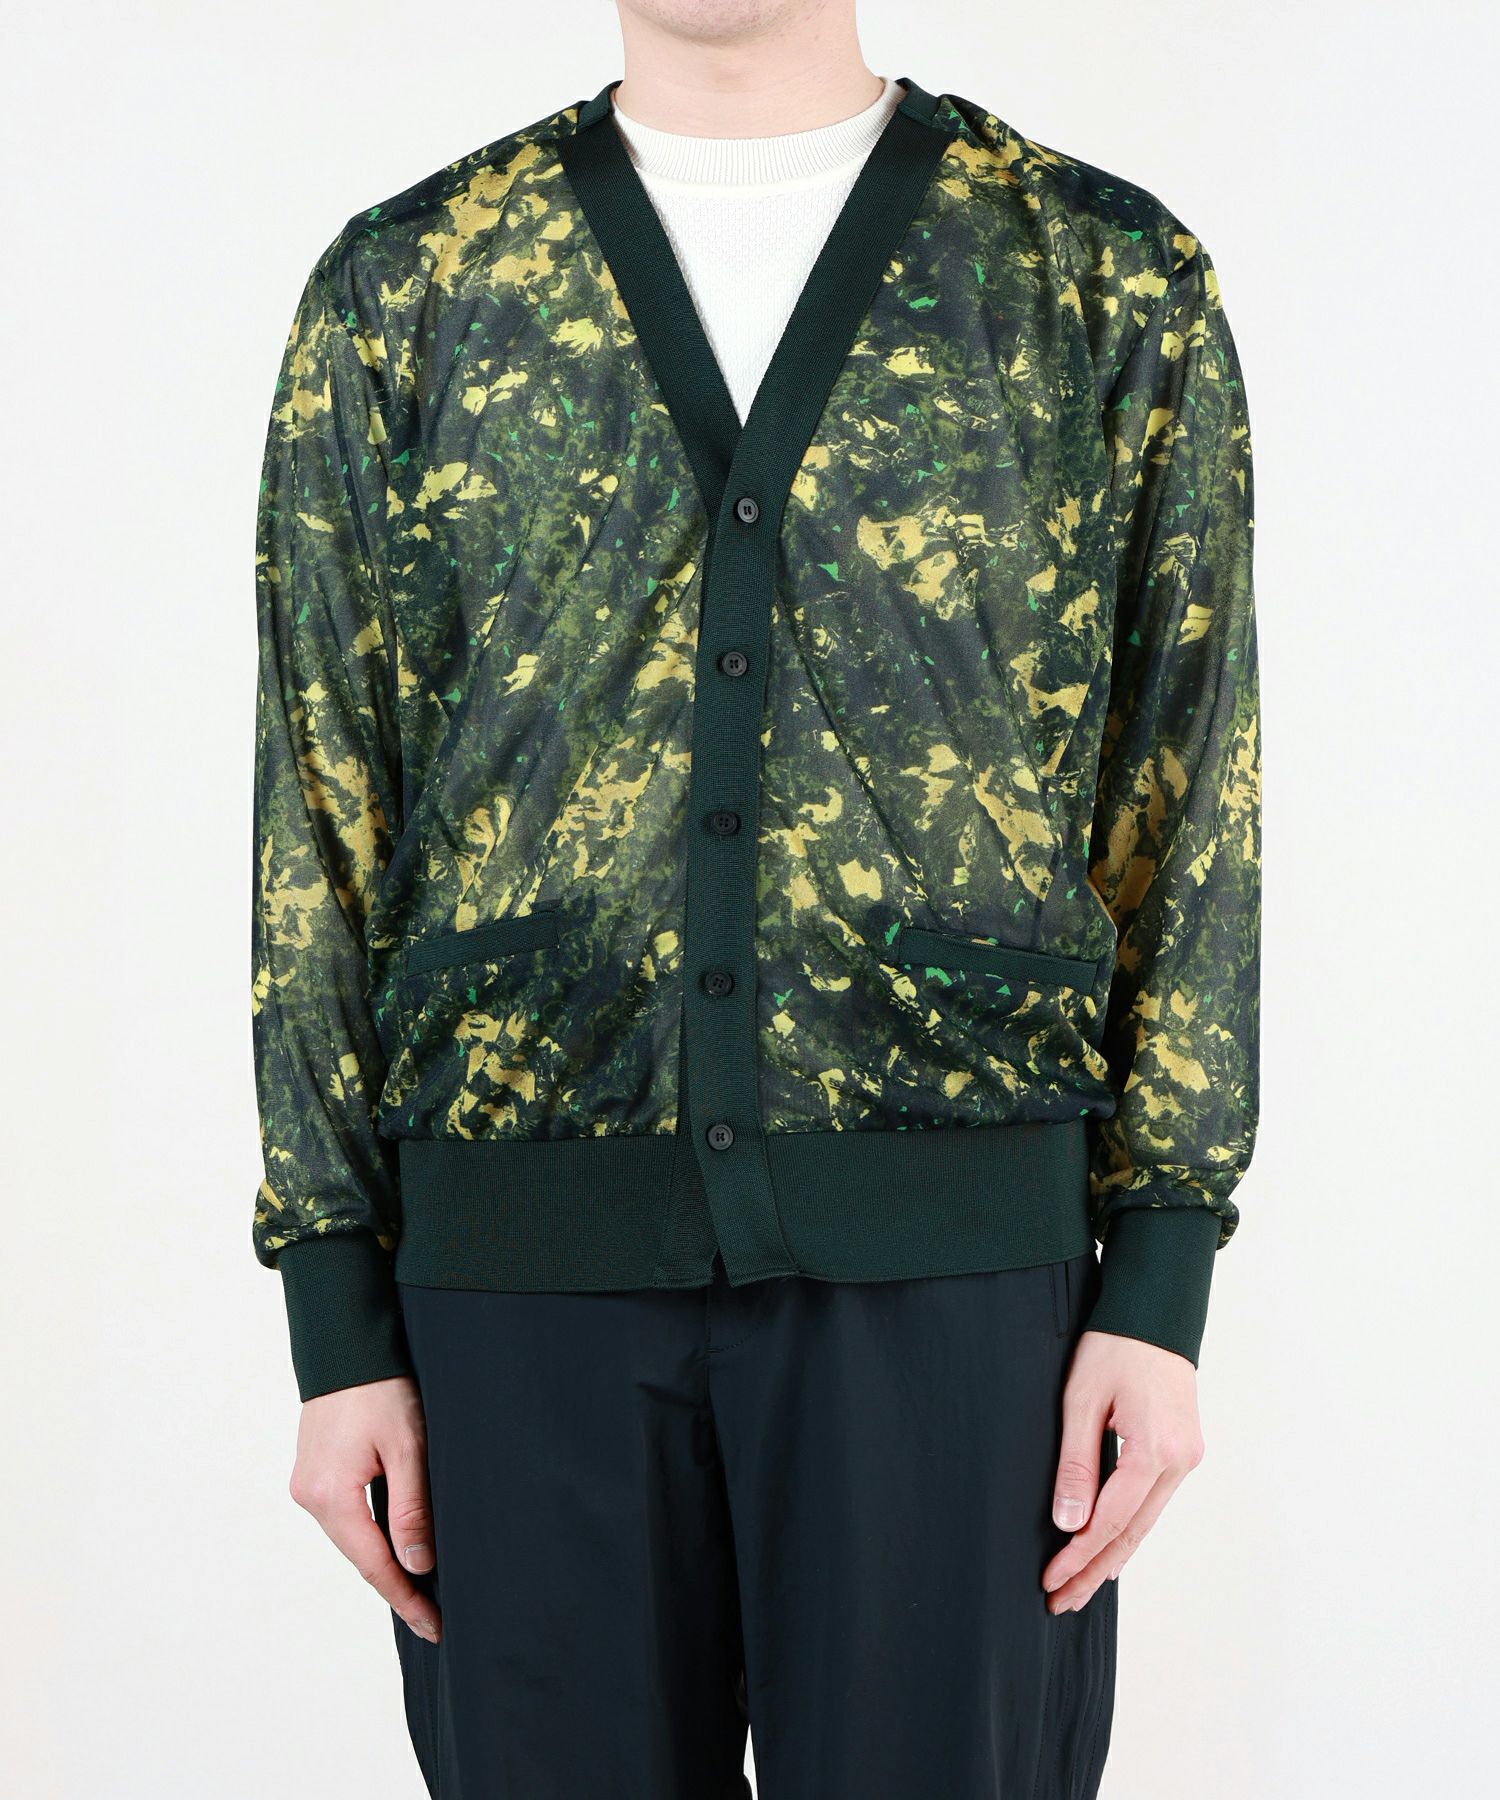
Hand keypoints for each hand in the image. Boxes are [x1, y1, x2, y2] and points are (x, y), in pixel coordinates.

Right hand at [289, 1374, 439, 1642]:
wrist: (347, 1343)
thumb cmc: (382, 1388)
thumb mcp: (408, 1447)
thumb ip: (411, 1509)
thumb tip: (417, 1565)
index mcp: (332, 1495)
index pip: (374, 1565)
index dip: (405, 1598)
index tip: (434, 1626)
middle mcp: (310, 1495)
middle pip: (359, 1555)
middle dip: (396, 1585)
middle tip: (433, 1615)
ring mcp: (307, 1483)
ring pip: (351, 1536)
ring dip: (382, 1559)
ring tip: (420, 1586)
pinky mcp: (313, 1470)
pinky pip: (345, 1515)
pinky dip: (369, 1533)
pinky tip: (393, 1544)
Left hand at [1042, 1330, 1203, 1613]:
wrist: (1156, 1313)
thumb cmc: (1114, 1346)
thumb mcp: (1081, 1399)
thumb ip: (1076, 1463)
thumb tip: (1068, 1524)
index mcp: (1155, 1450)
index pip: (1110, 1520)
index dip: (1077, 1555)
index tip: (1049, 1580)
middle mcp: (1180, 1462)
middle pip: (1132, 1533)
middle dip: (1094, 1571)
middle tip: (1061, 1603)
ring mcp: (1187, 1458)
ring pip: (1145, 1522)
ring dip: (1112, 1557)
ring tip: (1080, 1589)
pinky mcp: (1184, 1451)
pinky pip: (1153, 1503)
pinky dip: (1128, 1529)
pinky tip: (1109, 1549)